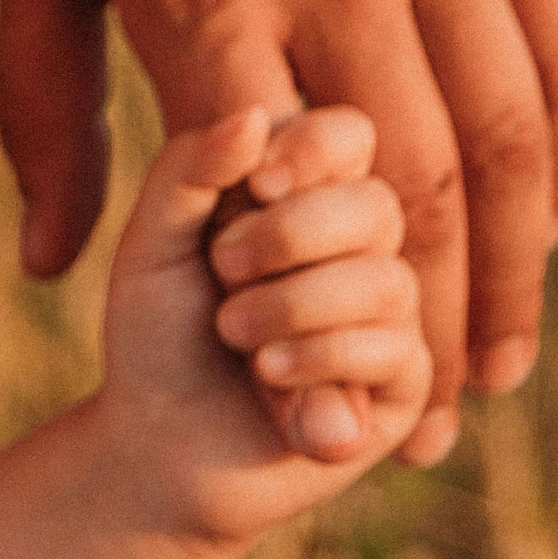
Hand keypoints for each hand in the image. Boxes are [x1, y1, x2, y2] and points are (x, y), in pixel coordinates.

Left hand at [0, 0, 557, 463]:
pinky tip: (543, 222)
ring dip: (510, 275)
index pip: (266, 211)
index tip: (301, 414)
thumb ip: (40, 97)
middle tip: (412, 435)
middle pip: (406, 205)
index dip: (294, 326)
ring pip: (504, 146)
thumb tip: (50, 261)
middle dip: (416, 341)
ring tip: (492, 369)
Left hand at [95, 105, 429, 549]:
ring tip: (232, 335)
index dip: (312, 150)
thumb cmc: (157, 333)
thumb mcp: (153, 241)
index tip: (252, 185)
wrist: (155, 444)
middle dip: (291, 236)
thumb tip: (254, 114)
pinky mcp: (404, 388)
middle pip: (378, 204)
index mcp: (309, 192)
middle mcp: (363, 247)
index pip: (351, 134)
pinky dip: (318, 361)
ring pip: (386, 281)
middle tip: (223, 271)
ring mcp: (392, 316)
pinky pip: (395, 351)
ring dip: (292, 308)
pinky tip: (268, 380)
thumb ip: (190, 171)